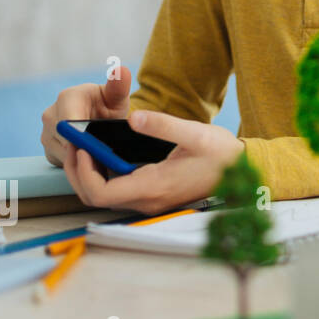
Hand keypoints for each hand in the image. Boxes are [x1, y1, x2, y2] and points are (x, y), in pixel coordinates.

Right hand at [40, 66, 131, 167]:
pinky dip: (77, 164)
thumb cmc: (109, 104)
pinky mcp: (48, 150)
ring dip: (82, 158)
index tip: (97, 145)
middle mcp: (50, 114)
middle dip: (86, 149)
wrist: (100, 117)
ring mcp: (46, 133)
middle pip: (66, 140)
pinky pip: (62, 162)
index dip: (84, 137)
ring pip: (64, 153)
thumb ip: (119, 85)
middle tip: (105, 155)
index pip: (69, 122)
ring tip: (101, 158)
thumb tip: (122, 70)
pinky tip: (92, 162)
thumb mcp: (117, 97)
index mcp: (67, 97)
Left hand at [63, 110, 243, 215]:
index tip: (81, 146)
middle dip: (77, 170)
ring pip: (103, 195)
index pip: (100, 193)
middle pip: (94, 197)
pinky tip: (105, 153)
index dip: (82, 170)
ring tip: (85, 144)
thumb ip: (163, 125)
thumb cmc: (222, 154)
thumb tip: (133, 117)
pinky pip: (117, 190)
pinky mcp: (153, 195)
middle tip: (74, 143)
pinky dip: (103, 174)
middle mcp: (147, 200)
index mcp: (153, 187)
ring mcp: (150, 201)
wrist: (244, 171)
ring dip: (88, 172)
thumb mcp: (195, 133)